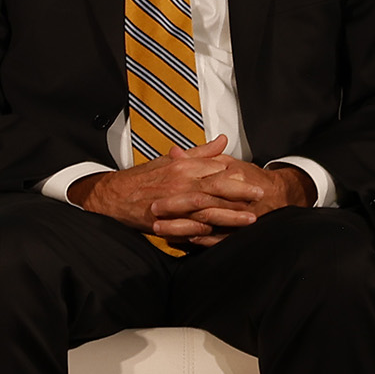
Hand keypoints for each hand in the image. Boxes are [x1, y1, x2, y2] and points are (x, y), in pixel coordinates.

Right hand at [67, 139, 310, 247]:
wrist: (112, 195)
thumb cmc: (143, 178)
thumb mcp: (170, 161)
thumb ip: (200, 153)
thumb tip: (223, 141)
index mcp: (182, 165)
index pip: (215, 169)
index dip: (237, 176)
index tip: (255, 180)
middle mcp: (178, 181)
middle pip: (216, 186)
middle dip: (241, 192)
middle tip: (262, 196)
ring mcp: (170, 200)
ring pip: (206, 206)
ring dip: (230, 214)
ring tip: (251, 219)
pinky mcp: (161, 218)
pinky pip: (185, 224)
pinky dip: (201, 227)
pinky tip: (217, 232)